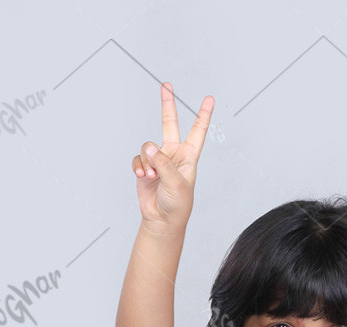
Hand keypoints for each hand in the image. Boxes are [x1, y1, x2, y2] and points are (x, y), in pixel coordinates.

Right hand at [132, 81, 213, 228]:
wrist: (162, 220)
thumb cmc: (177, 205)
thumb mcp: (177, 182)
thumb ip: (163, 163)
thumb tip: (149, 147)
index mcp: (189, 156)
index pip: (198, 131)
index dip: (203, 114)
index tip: (209, 98)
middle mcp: (174, 154)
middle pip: (170, 123)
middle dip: (167, 104)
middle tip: (166, 85)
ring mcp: (158, 160)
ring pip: (147, 147)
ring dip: (147, 162)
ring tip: (152, 176)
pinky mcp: (145, 168)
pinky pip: (138, 160)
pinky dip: (139, 167)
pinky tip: (143, 177)